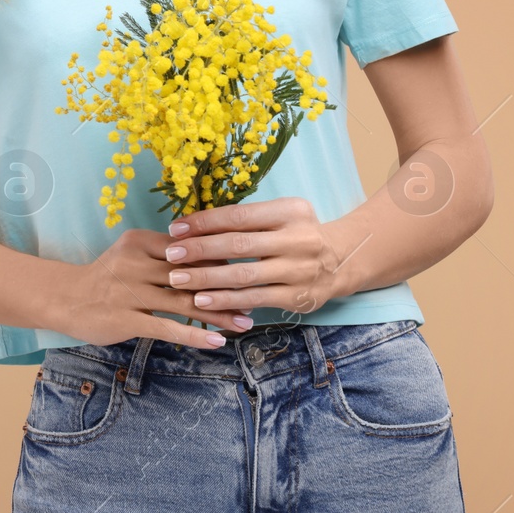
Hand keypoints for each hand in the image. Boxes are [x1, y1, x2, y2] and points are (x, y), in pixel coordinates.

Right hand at [48, 226, 260, 349]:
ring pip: (184, 302)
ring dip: (219, 314)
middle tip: (255, 299)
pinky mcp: (126, 319)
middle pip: (191, 275)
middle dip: (226, 288)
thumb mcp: (131, 255)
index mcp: (139, 242)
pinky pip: (167, 328)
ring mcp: (130, 292)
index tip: (247, 269)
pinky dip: (194, 335)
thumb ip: (164, 255)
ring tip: (245, 323)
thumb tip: (210, 259)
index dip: (219, 260)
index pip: (188, 248)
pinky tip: (216, 342)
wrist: (66, 298)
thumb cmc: (106, 277)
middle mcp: (136, 263)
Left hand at [163, 197, 346, 314]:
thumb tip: (193, 225)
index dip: (205, 223)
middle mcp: (298, 239)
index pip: (239, 216)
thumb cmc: (295, 233)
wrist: (342, 260)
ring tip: (179, 280)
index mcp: (290, 211)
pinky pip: (255, 300)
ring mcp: (300, 270)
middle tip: (171, 256)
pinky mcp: (299, 297)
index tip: (176, 229)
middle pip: (239, 245)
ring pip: (244, 276)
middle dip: (200, 250)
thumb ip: (247, 220)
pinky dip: (226, 301)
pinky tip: (203, 301)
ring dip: (207, 279)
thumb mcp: (280, 216)